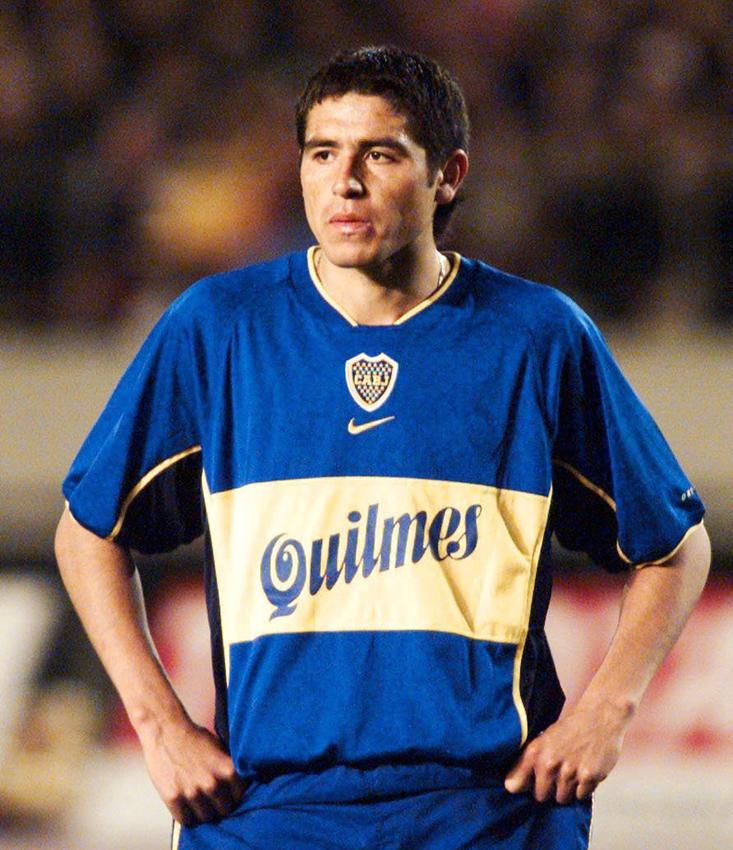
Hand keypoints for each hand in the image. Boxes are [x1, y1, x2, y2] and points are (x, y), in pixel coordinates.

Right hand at [137, 716, 245, 825]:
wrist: (166, 729)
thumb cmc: (194, 737)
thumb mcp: (219, 748)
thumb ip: (227, 769)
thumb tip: (239, 788)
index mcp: (228, 770)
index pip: (239, 797)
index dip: (233, 797)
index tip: (227, 796)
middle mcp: (212, 783)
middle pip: (223, 811)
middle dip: (218, 806)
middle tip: (211, 801)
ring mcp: (192, 792)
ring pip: (205, 818)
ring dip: (202, 812)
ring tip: (198, 802)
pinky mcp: (173, 798)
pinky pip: (186, 820)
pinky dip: (186, 815)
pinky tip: (185, 804)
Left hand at [504, 700, 630, 803]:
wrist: (599, 718)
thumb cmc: (569, 729)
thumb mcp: (543, 739)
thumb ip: (529, 760)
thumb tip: (511, 786)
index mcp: (534, 752)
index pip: (515, 784)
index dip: (521, 786)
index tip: (527, 784)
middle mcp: (549, 764)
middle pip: (541, 796)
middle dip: (548, 789)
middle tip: (556, 776)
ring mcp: (569, 772)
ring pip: (562, 798)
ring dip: (567, 790)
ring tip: (572, 772)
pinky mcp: (589, 778)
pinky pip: (580, 796)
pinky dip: (583, 788)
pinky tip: (584, 772)